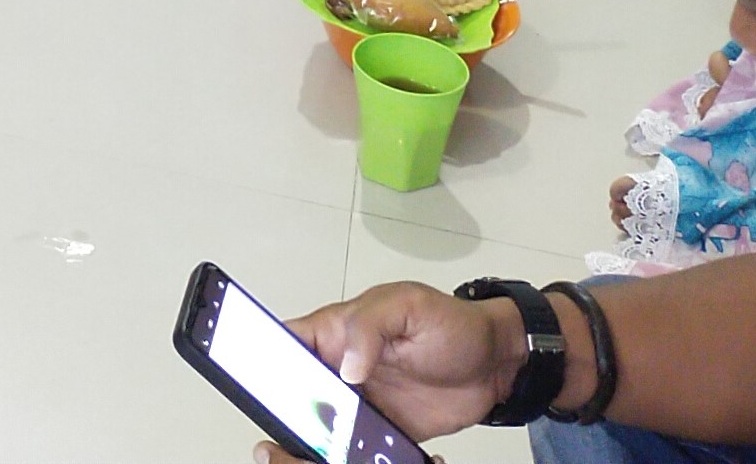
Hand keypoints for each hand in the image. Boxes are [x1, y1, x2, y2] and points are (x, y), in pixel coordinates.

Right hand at [281, 282, 522, 442]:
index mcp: (338, 331)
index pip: (286, 341)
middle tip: (293, 427)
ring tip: (323, 448)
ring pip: (323, 423)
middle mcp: (342, 367)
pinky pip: (359, 447)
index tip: (258, 381)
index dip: (265, 358)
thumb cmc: (452, 323)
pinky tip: (357, 458)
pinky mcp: (385, 429)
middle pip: (298, 389)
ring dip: (319, 437)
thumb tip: (346, 366)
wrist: (497, 364)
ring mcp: (362, 401)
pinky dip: (354, 454)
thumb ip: (370, 326)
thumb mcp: (408, 307)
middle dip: (288, 409)